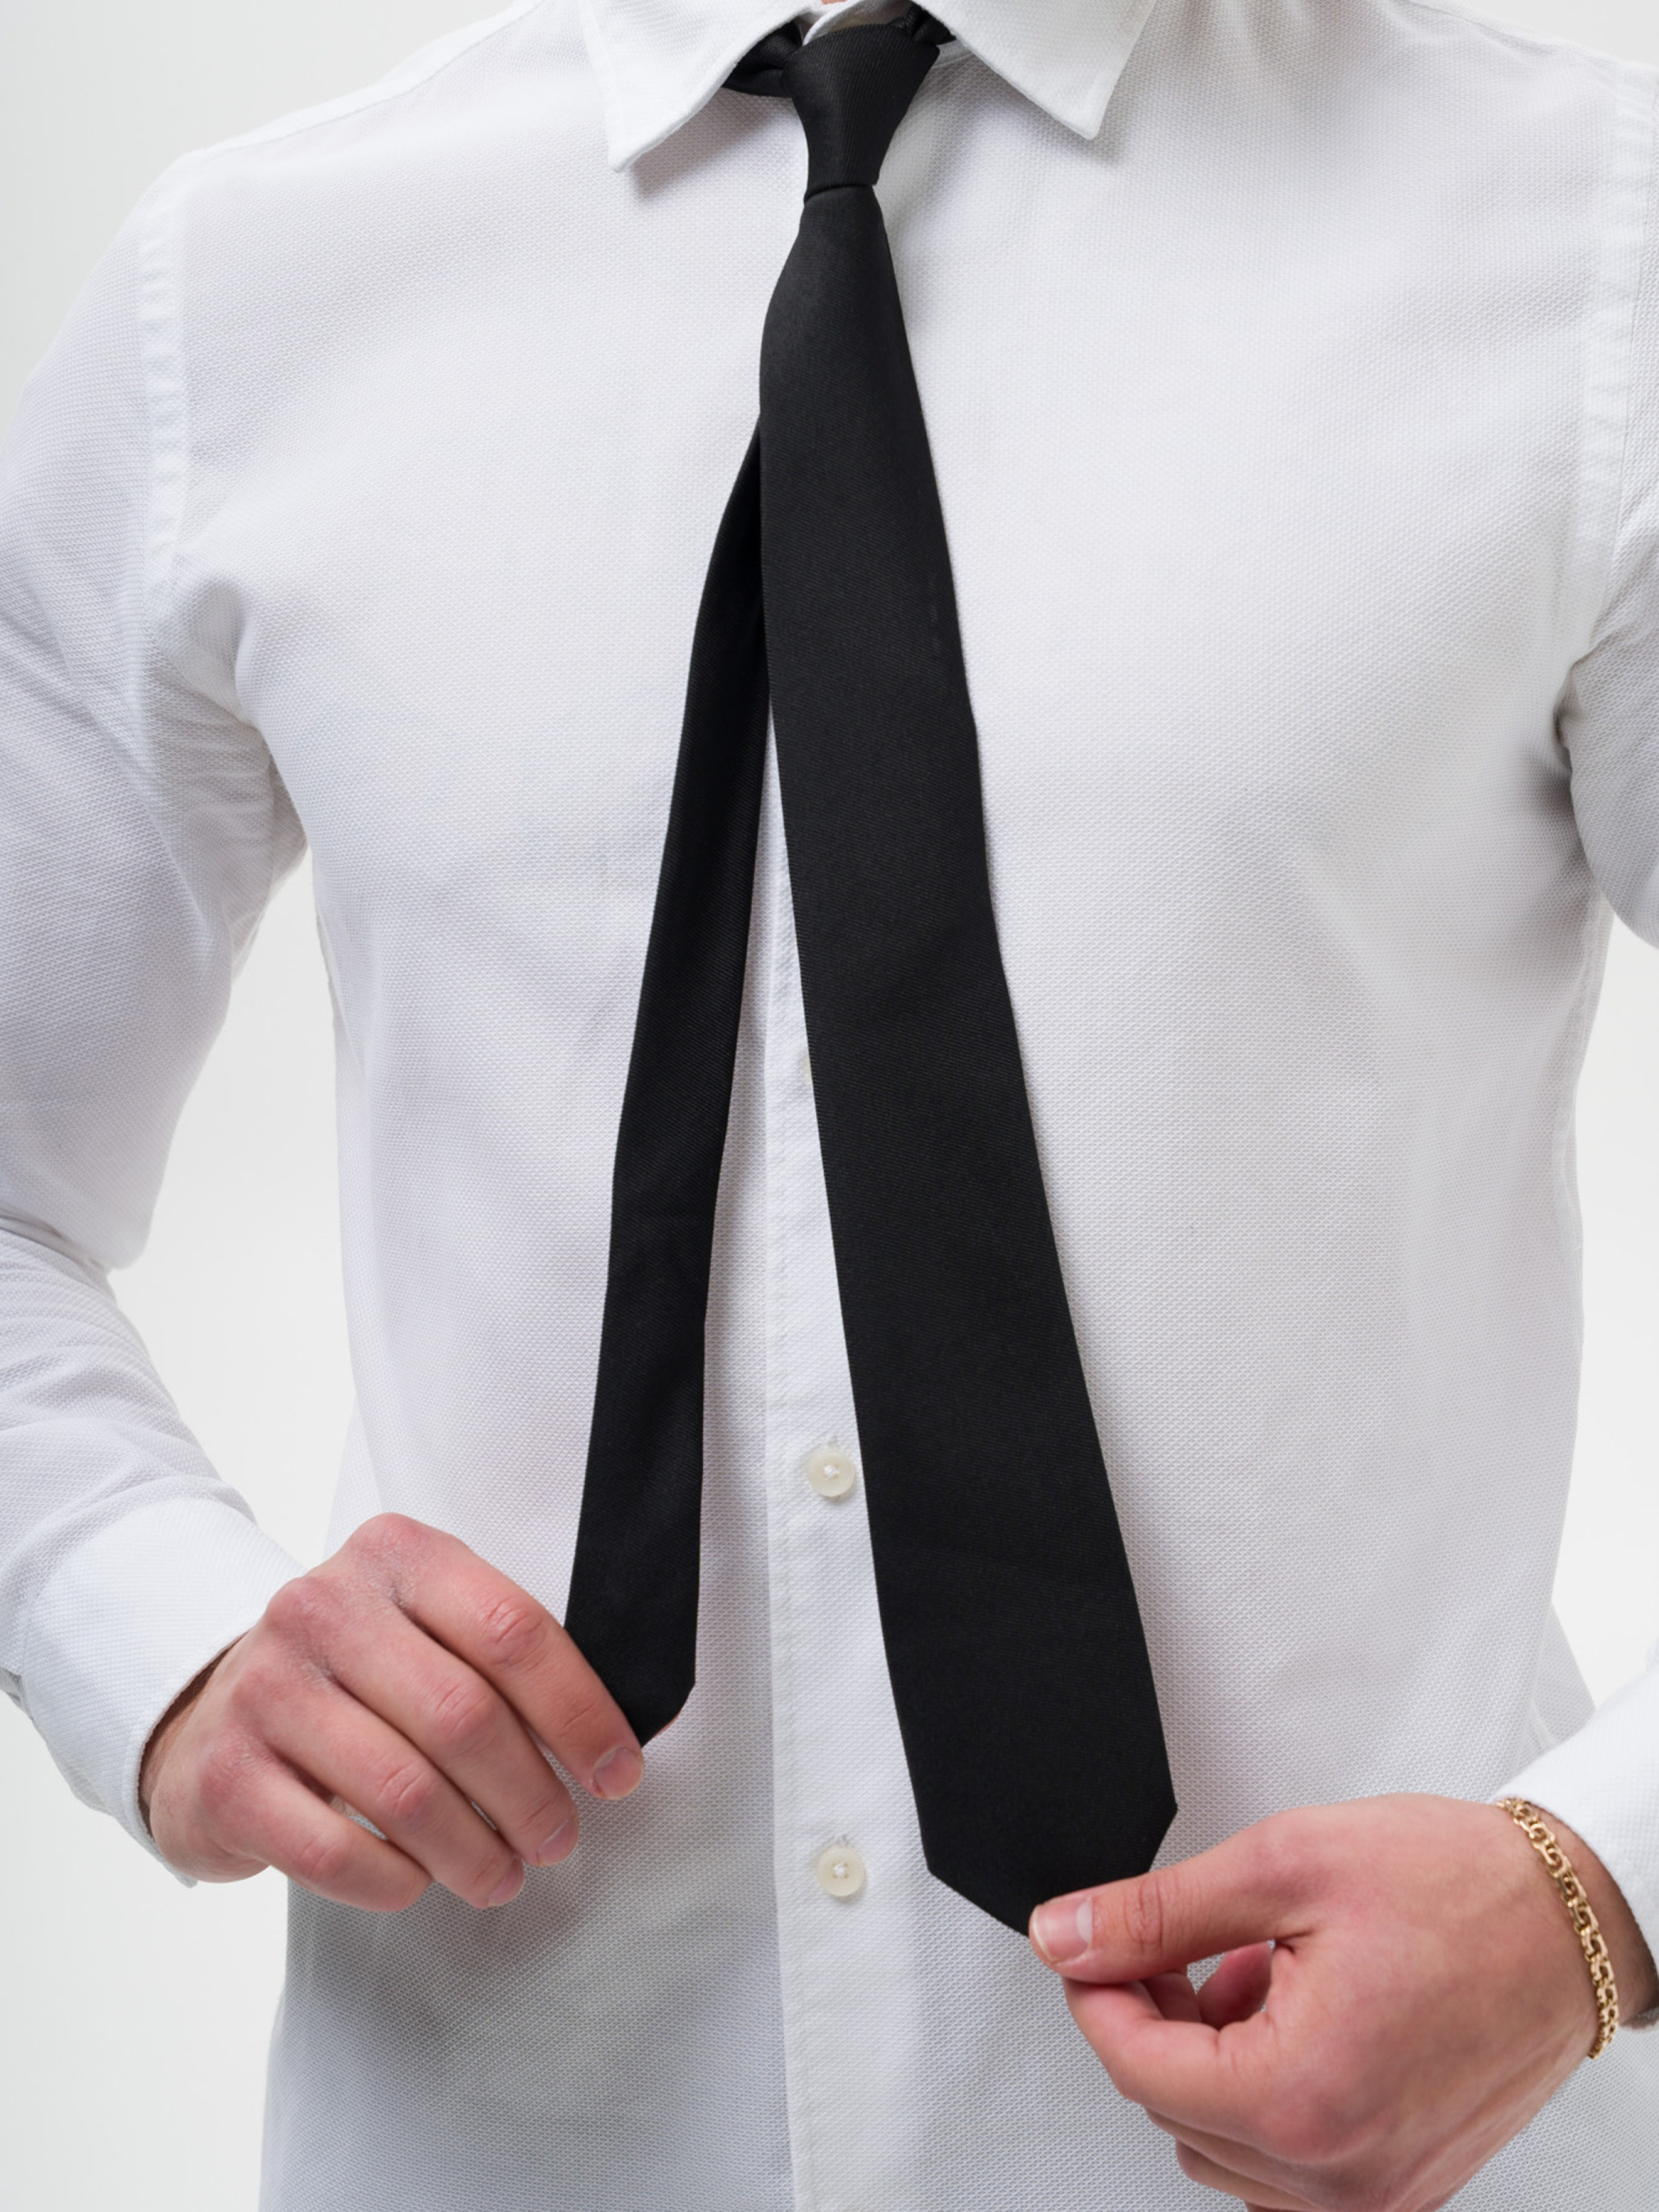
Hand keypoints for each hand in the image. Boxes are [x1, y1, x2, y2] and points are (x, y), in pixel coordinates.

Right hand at [140, 1514, 642, 1912]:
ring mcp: (264, 1688)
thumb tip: (607, 1747)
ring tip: (503, 1876)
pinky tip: (417, 1882)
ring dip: (474, 1852)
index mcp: (395, 1556)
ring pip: (406, 1793)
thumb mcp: (424, 1628)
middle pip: (464, 1716)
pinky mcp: (225, 1775)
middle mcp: (323, 1607)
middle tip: (559, 1839)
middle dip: (531, 1795)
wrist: (208, 1717)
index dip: (580, 1712)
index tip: (618, 1775)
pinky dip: (394, 1880)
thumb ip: (499, 1661)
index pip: (512, 1631)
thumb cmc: (354, 1679)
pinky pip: (334, 1851)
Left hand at [1028, 1794, 1658, 2211]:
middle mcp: (1344, 2173)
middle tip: (1189, 1938)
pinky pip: (1287, 2163)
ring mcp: (1379, 2192)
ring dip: (1214, 2058)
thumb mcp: (1281, 1866)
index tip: (1094, 1939)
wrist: (1569, 1917)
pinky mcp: (1403, 2185)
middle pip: (1174, 2111)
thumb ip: (1156, 1913)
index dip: (1097, 1990)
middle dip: (1159, 2018)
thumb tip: (1065, 1937)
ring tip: (1260, 1969)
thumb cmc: (1458, 1887)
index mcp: (1306, 2098)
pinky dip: (1269, 2091)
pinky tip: (1298, 2012)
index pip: (1136, 2069)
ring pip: (1223, 2145)